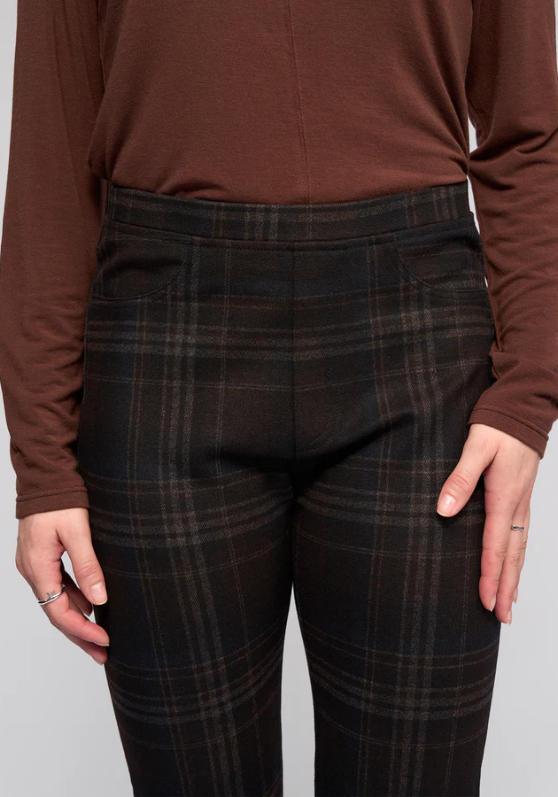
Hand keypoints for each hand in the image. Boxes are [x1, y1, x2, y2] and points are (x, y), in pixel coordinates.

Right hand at [15, 507, 109, 664]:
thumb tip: (99, 600)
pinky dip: (72, 599)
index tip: (104, 642)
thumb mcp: (78, 532)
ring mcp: (34, 564)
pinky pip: (56, 586)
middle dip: (80, 635)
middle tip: (102, 653)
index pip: (59, 612)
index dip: (82, 631)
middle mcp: (32, 570)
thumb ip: (88, 566)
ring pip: (56, 601)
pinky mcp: (41, 556)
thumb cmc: (60, 499)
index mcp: (38, 567)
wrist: (45, 475)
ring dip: (77, 619)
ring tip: (98, 636)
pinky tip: (89, 606)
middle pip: (56, 613)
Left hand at [436, 422, 539, 624]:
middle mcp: (517, 504)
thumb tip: (443, 510)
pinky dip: (518, 557)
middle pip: (512, 555)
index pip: (495, 546)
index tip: (486, 602)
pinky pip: (522, 535)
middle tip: (502, 618)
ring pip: (520, 548)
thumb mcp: (476, 448)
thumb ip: (460, 479)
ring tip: (510, 603)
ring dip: (514, 577)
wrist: (522, 407)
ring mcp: (522, 502)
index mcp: (504, 497)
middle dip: (506, 588)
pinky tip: (514, 565)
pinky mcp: (521, 496)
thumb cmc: (498, 425)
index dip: (490, 576)